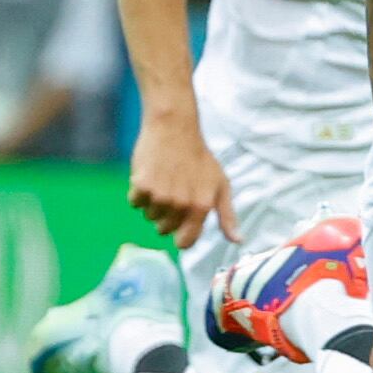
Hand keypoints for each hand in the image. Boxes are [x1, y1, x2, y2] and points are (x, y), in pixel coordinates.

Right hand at [127, 115, 237, 247]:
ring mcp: (161, 196)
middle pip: (164, 230)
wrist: (175, 129)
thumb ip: (227, 216)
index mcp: (202, 207)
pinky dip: (139, 193)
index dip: (180, 238)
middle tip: (174, 192)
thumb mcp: (221, 186)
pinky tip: (150, 176)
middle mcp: (181, 205)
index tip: (179, 229)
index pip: (185, 242)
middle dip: (167, 216)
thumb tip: (237, 241)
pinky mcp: (142, 186)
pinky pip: (135, 202)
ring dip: (153, 203)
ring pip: (149, 216)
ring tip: (164, 181)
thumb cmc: (200, 158)